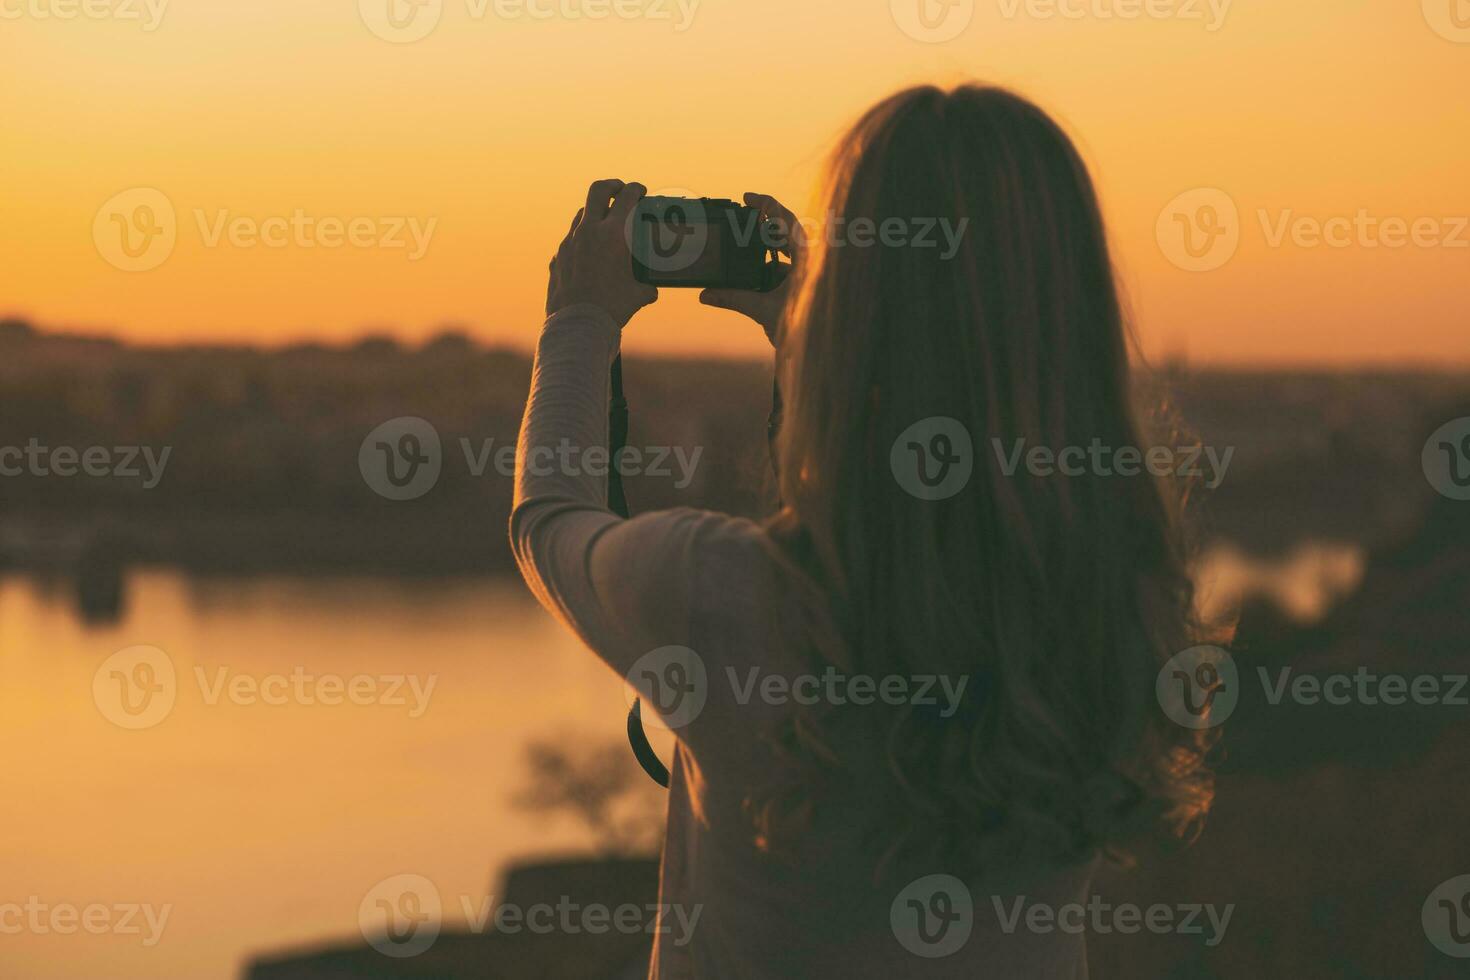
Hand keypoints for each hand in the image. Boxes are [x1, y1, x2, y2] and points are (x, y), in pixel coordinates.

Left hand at [546, 179, 657, 328]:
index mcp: (613, 235)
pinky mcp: (557, 258)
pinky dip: (581, 239)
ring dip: (594, 213)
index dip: (636, 189)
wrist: (578, 325)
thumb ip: (647, 285)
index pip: (627, 197)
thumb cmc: (612, 310)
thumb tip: (652, 289)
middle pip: (597, 191)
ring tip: (604, 222)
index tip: (641, 190)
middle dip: (611, 186)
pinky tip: (588, 254)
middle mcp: (588, 232)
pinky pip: (570, 240)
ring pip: (580, 214)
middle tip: (620, 190)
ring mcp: (569, 243)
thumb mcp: (639, 295)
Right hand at [699, 193, 803, 347]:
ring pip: (786, 253)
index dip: (766, 204)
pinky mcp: (808, 286)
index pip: (786, 220)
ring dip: (766, 251)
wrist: (822, 353)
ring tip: (744, 250)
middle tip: (744, 218)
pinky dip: (771, 270)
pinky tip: (756, 278)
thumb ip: (734, 298)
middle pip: (785, 233)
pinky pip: (788, 270)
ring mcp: (811, 273)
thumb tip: (707, 295)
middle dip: (763, 228)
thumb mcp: (763, 310)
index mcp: (807, 258)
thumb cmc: (803, 330)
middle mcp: (812, 261)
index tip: (747, 197)